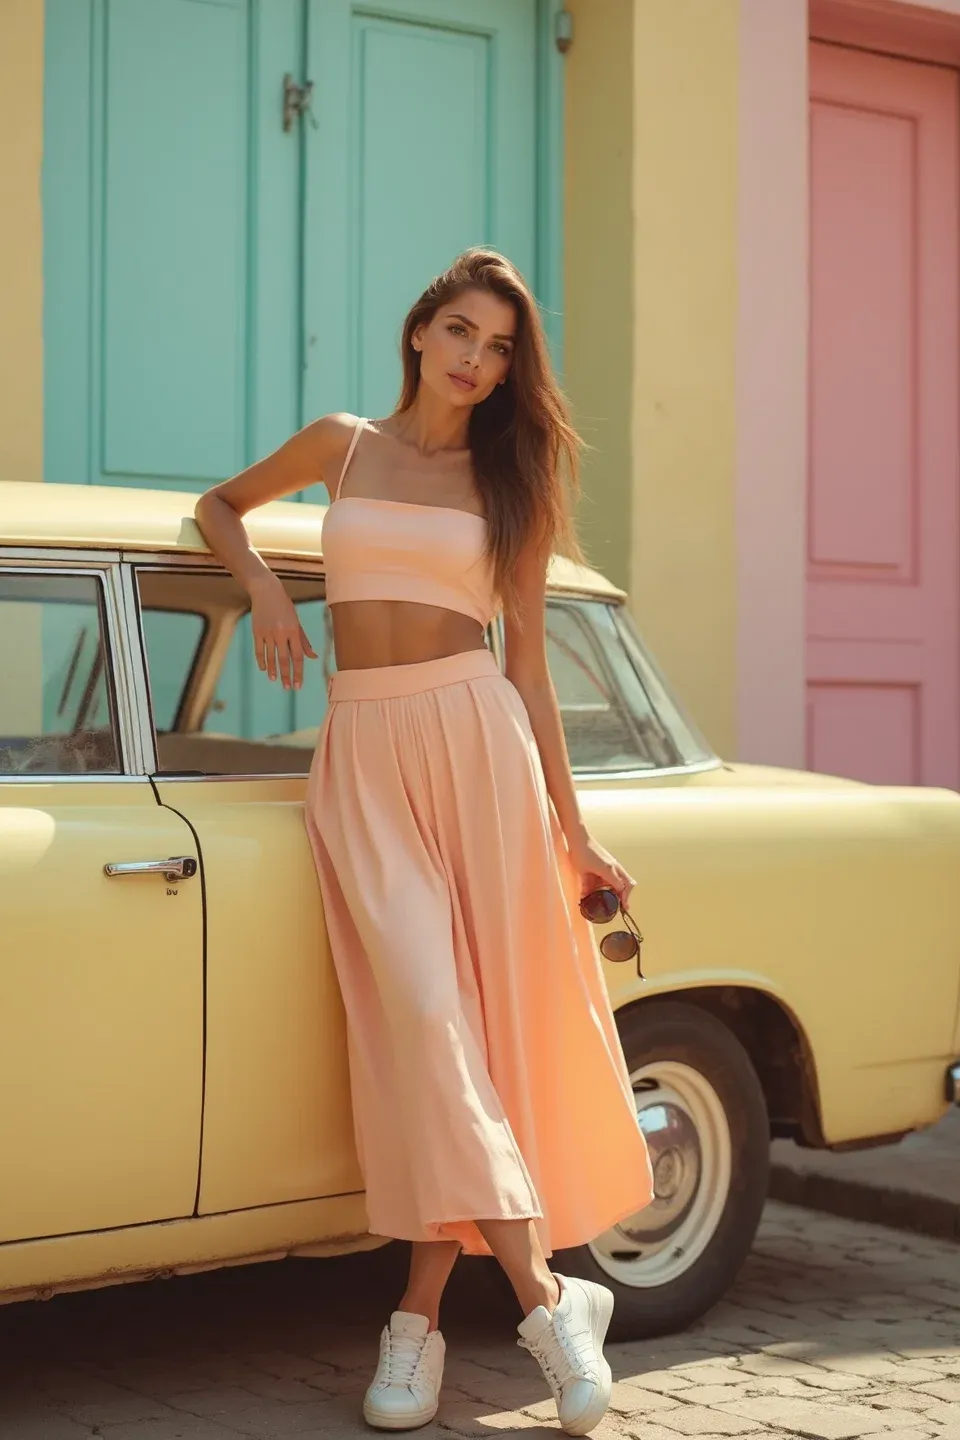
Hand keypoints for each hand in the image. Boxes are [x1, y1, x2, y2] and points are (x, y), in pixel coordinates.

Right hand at [249, 574, 317, 689]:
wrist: (266, 591)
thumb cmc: (285, 606)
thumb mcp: (297, 622)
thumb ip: (304, 641)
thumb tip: (313, 657)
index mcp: (293, 631)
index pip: (298, 656)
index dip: (298, 672)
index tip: (298, 685)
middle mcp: (281, 633)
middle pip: (284, 659)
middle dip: (286, 675)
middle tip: (288, 687)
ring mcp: (267, 633)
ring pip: (270, 656)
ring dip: (273, 670)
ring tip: (274, 680)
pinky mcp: (257, 631)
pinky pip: (259, 650)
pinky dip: (261, 660)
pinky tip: (263, 669)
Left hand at [567, 830, 636, 911]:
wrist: (579, 837)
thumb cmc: (580, 853)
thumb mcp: (583, 872)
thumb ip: (586, 886)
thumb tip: (584, 898)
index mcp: (609, 870)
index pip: (622, 888)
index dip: (623, 899)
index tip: (623, 908)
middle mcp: (614, 867)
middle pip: (628, 883)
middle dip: (627, 894)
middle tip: (623, 905)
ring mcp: (612, 863)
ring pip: (623, 879)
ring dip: (621, 889)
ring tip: (615, 898)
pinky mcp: (609, 861)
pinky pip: (617, 874)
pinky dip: (615, 882)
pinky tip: (607, 888)